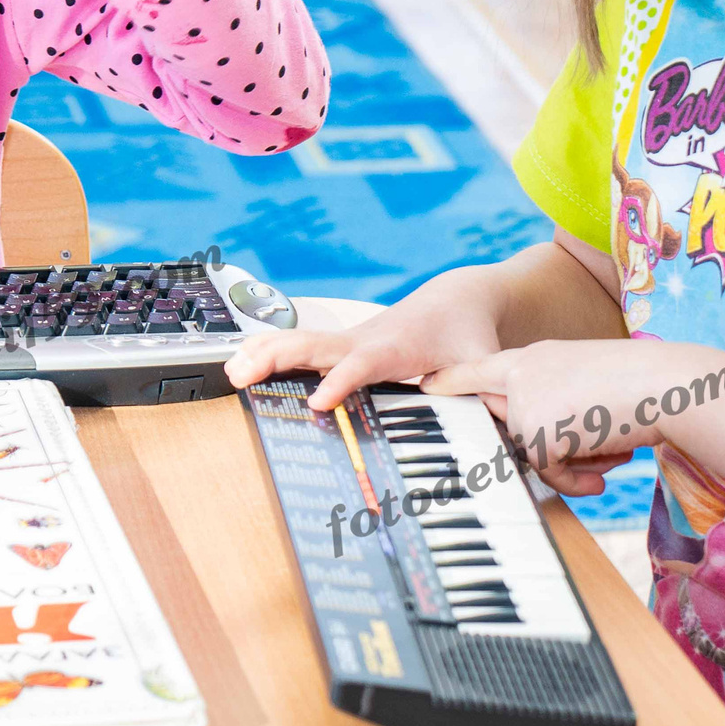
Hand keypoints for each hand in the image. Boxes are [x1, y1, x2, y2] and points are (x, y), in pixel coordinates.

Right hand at [225, 270, 506, 413]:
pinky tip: (239, 363)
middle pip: (314, 347)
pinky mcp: (341, 345)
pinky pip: (299, 346)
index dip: (340, 382)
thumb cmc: (468, 335)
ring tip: (229, 371)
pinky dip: (267, 351)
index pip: (363, 365)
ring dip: (263, 353)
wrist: (458, 299)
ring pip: (299, 342)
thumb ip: (485, 393)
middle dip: (277, 359)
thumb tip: (495, 426)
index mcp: (397, 348)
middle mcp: (365, 340)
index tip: (318, 403)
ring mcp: (348, 340)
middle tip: (243, 375)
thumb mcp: (483, 362)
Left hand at [426, 340, 693, 496]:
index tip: (425, 387)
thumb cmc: (643, 388)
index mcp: (535, 356)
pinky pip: (544, 470)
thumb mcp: (589, 389)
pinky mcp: (534, 430)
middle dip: (544, 449)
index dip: (451, 381)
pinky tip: (602, 471)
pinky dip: (573, 477)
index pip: (480, 369)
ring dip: (569, 462)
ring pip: (529, 451)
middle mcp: (522, 373)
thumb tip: (539, 455)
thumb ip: (556, 410)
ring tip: (609, 448)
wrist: (668, 386)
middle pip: (504, 422)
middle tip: (579, 450)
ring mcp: (525, 400)